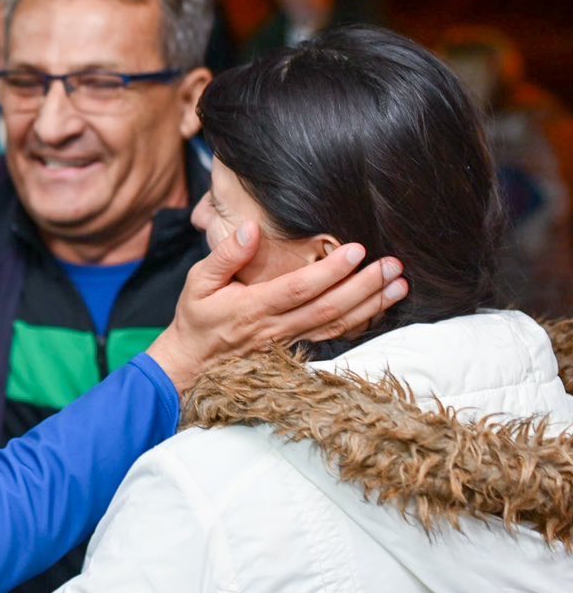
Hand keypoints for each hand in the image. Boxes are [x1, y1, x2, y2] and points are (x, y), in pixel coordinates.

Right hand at [147, 221, 407, 392]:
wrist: (192, 364)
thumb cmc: (196, 318)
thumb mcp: (197, 282)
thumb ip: (225, 255)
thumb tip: (251, 228)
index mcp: (253, 308)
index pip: (299, 289)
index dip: (331, 272)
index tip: (357, 250)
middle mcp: (276, 328)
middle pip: (329, 309)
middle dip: (365, 287)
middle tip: (392, 266)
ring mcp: (289, 342)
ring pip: (338, 326)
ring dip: (372, 306)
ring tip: (399, 285)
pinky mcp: (296, 349)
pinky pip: (335, 337)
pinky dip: (361, 324)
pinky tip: (380, 309)